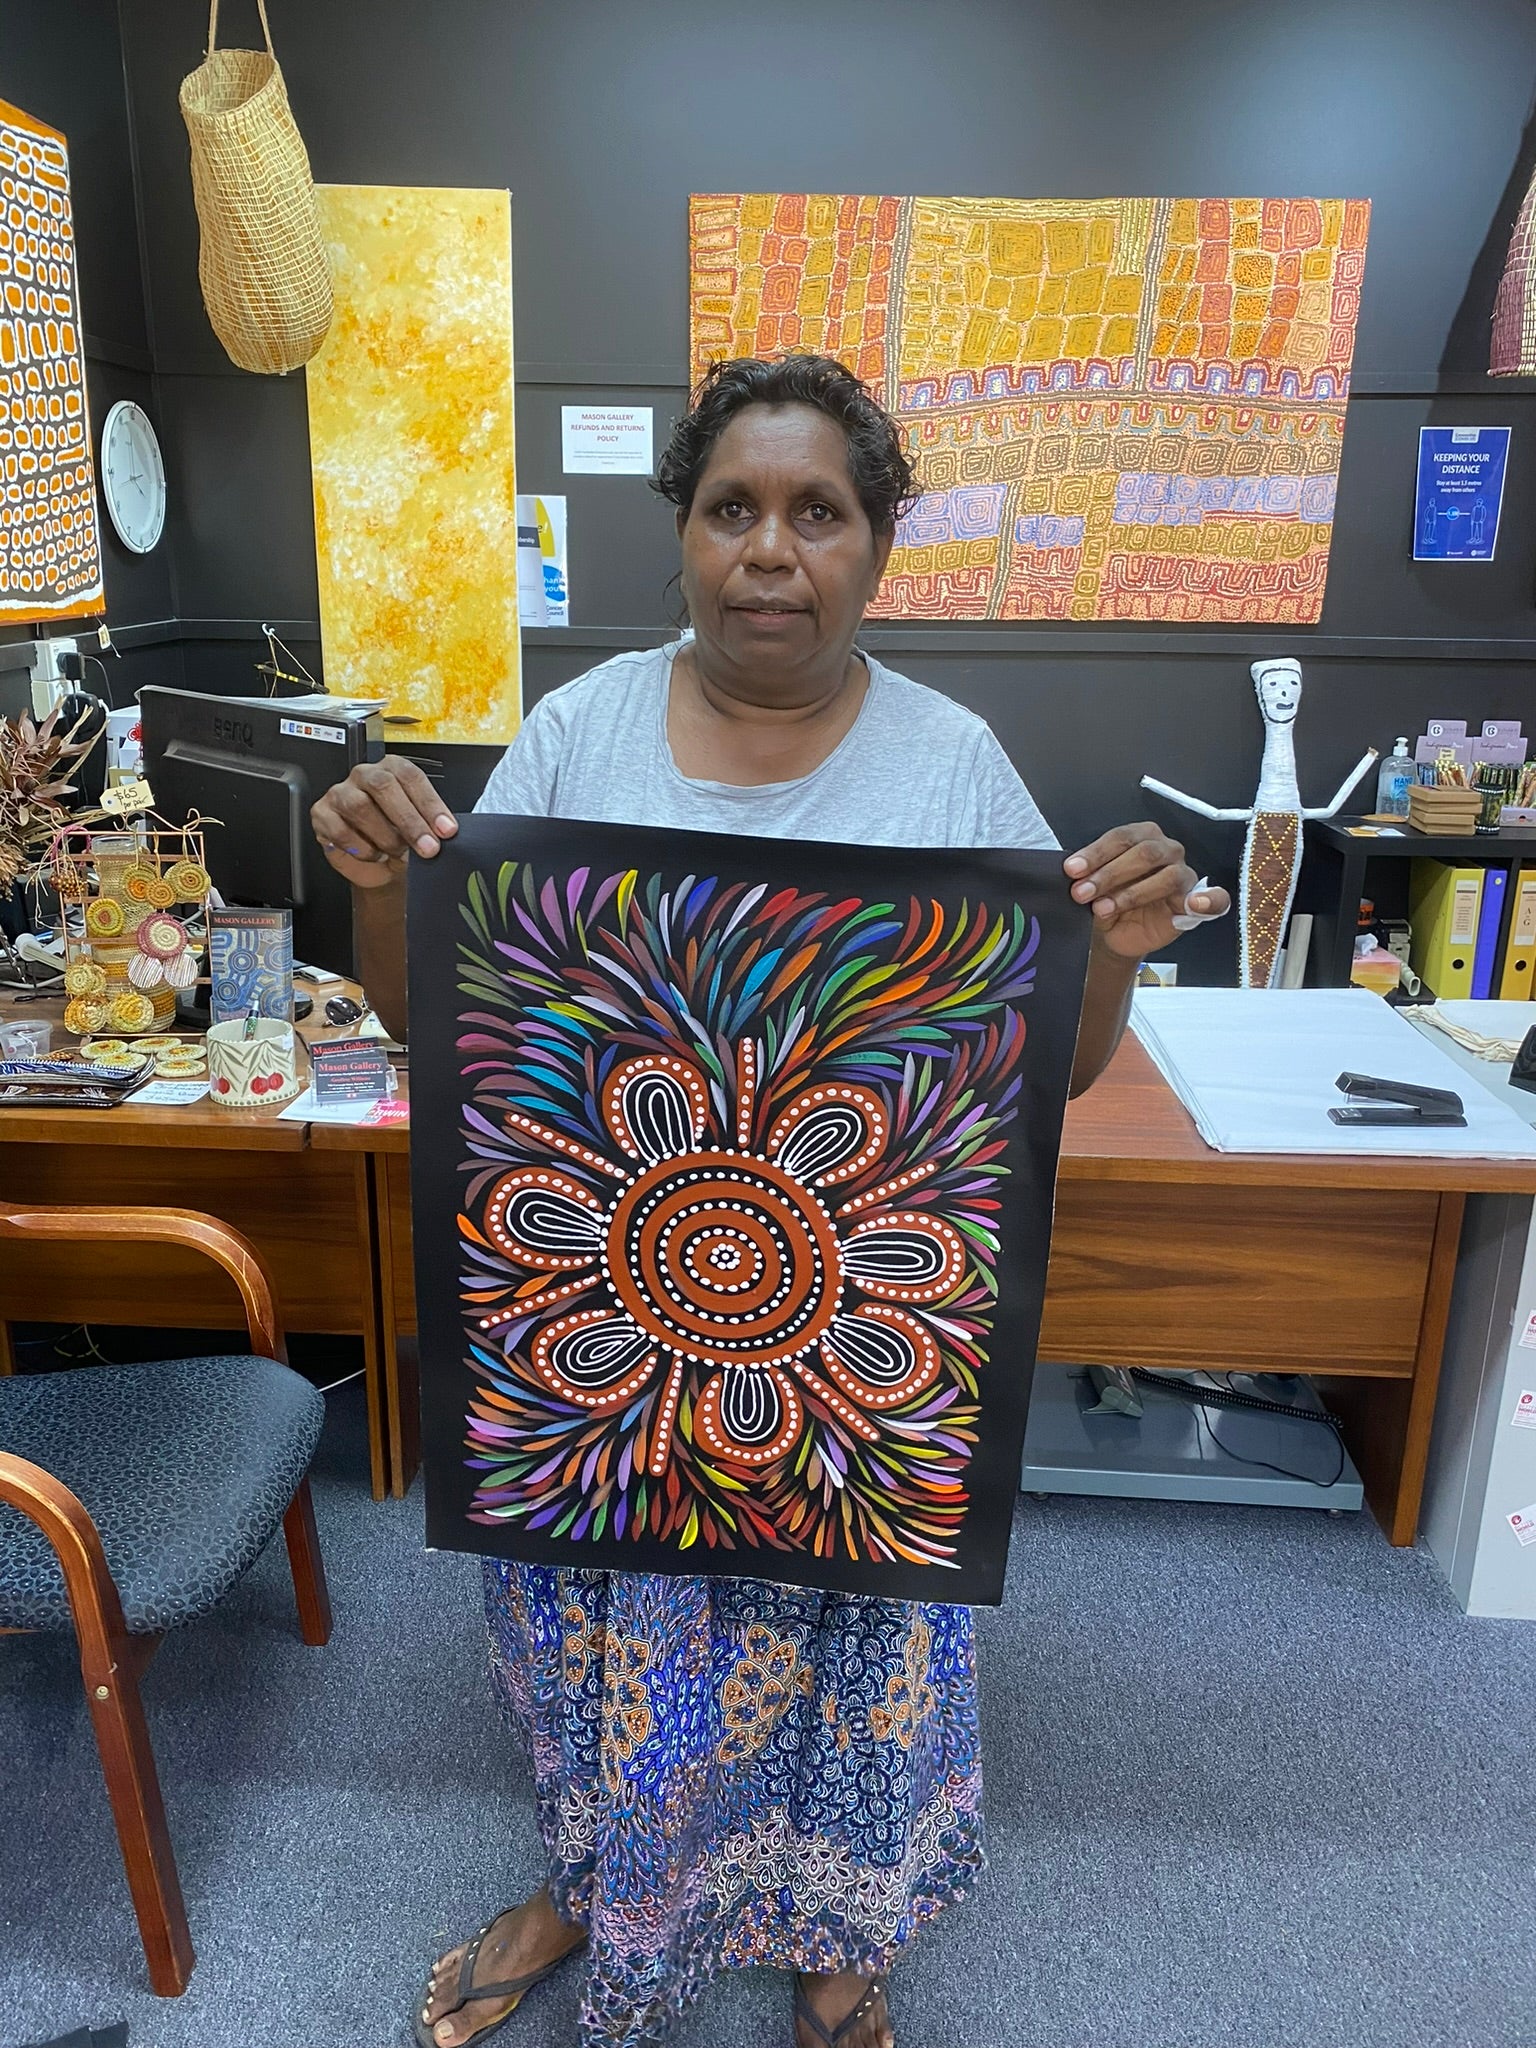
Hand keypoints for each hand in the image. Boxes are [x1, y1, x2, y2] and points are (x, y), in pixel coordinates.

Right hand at [309, 757, 456, 889]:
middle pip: (383, 786)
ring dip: (385, 836)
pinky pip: (340, 830)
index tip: (447, 830)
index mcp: (392, 769)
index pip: (411, 776)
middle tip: (428, 847)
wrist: (377, 864)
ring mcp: (340, 792)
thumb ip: (432, 825)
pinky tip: (374, 855)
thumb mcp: (421, 829)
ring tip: (398, 852)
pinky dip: (361, 847)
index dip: (430, 804)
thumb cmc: (399, 839)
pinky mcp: (322, 814)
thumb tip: (447, 831)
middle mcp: (364, 775)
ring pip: (359, 806)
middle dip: (409, 820)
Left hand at [1064, 823, 1229, 958]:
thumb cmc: (1105, 899)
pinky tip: (1195, 904)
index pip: (1121, 837)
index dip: (1096, 853)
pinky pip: (1214, 899)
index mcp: (1142, 836)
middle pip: (1143, 853)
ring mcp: (1183, 874)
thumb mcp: (1091, 885)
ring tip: (1102, 909)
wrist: (1115, 934)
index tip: (1071, 870)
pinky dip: (1209, 900)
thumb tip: (1073, 872)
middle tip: (1081, 893)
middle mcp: (1167, 850)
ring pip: (1165, 876)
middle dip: (1109, 873)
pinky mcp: (1195, 902)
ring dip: (1131, 894)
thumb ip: (1088, 874)